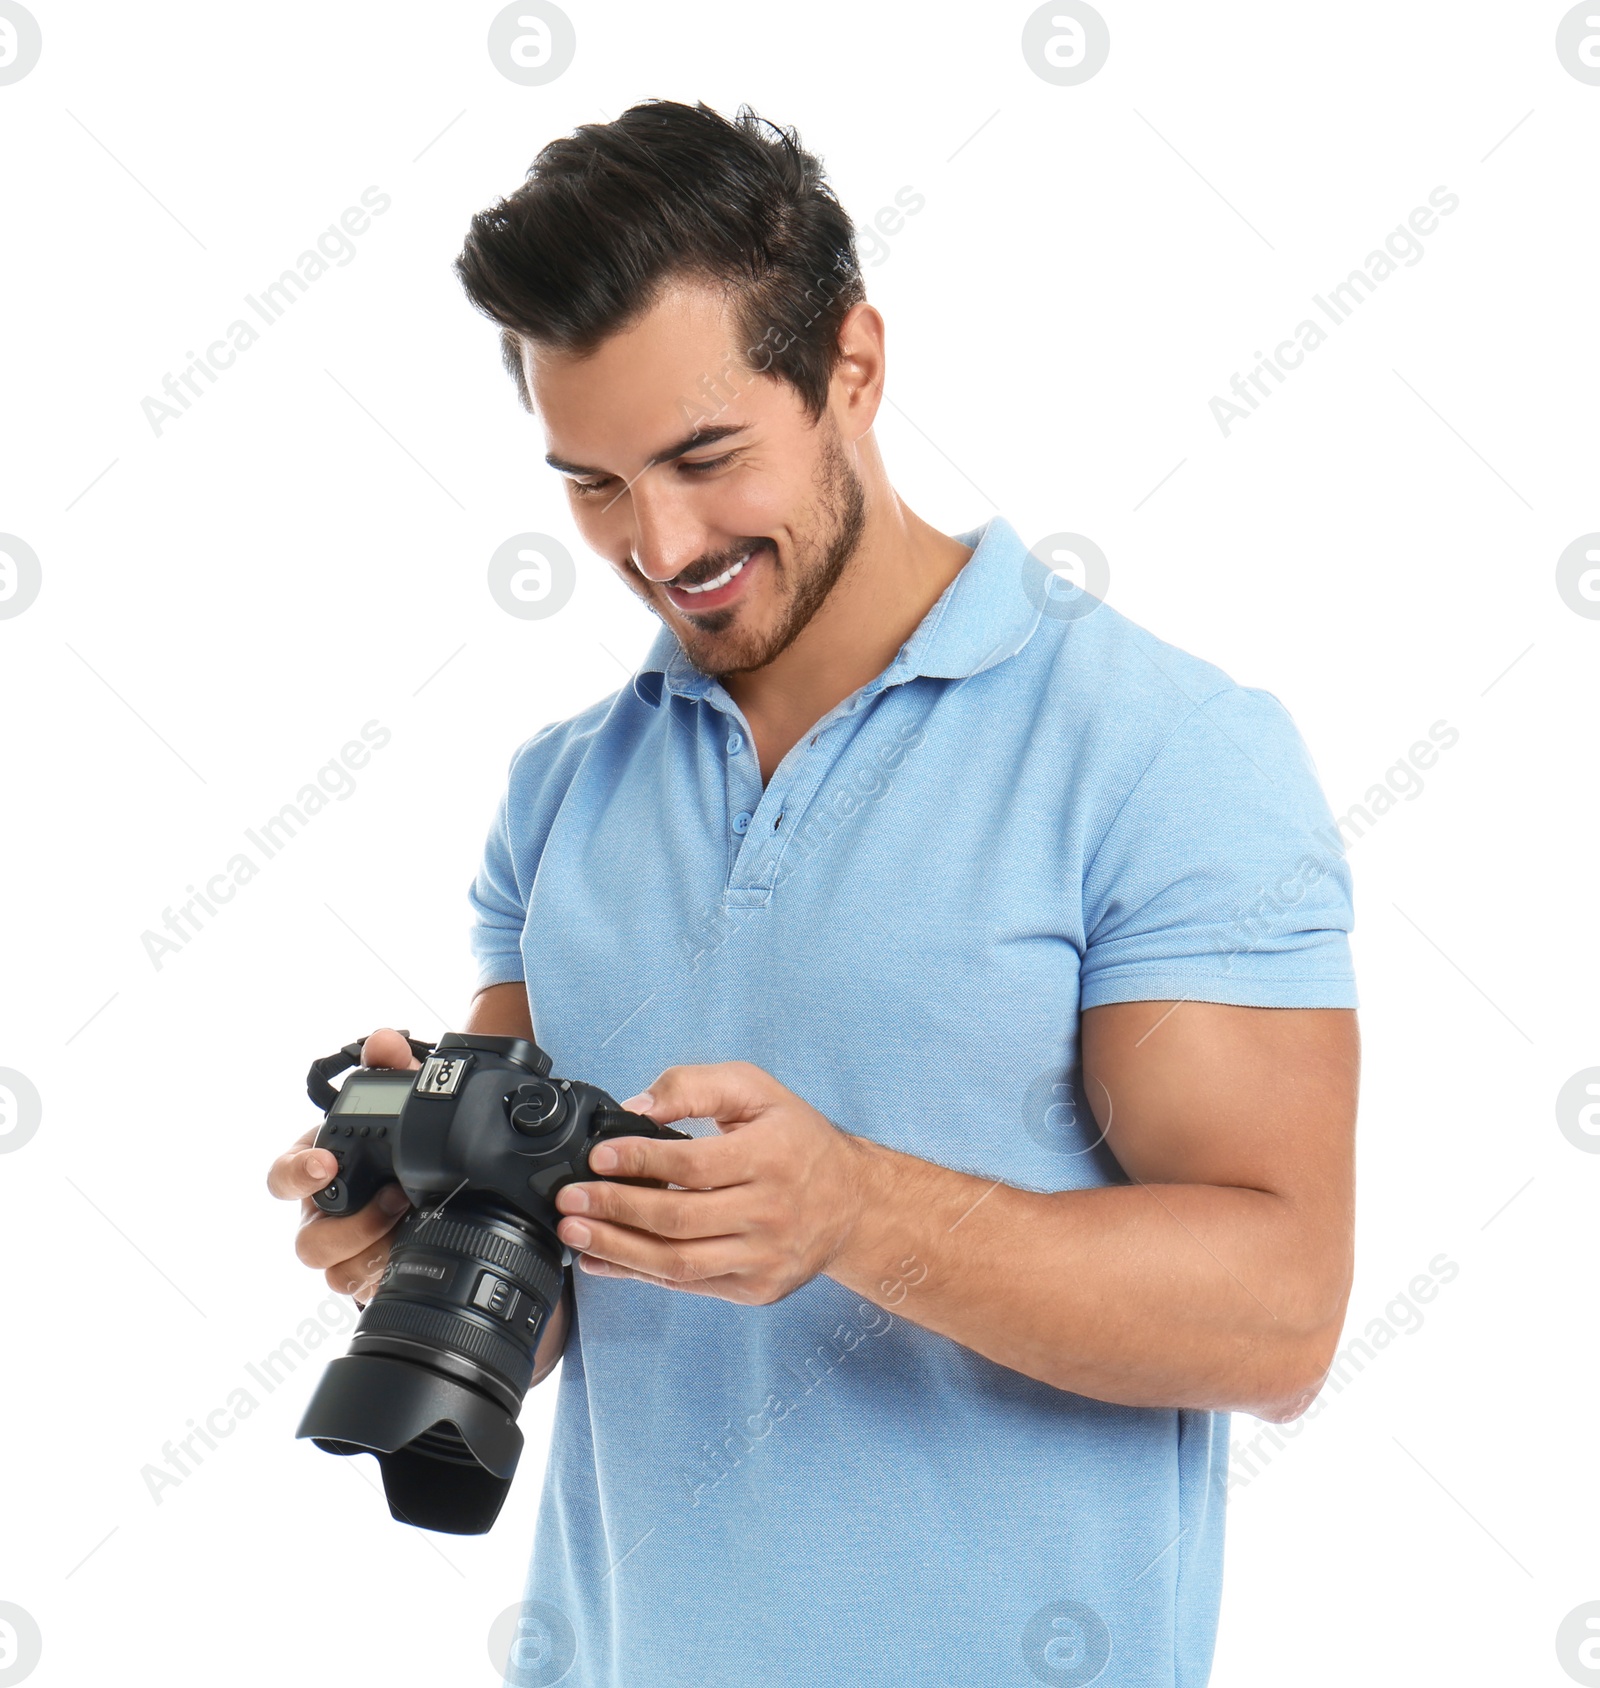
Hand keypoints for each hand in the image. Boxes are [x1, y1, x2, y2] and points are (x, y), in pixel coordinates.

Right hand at [266, 1027, 416, 1301]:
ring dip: (374, 1251)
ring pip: (336, 1272)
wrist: (428, 1171)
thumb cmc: (391, 1137)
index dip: (296, 1173)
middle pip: (308, 1242)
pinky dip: (389, 1272)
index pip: (282, 1177)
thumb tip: (385, 1042)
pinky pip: (365, 1288)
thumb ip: (389, 1066)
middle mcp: (321, 1213)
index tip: (325, 1164)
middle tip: (395, 1198)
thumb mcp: (396, 1097)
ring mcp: (343, 1248)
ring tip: (412, 1223)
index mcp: (315, 1168)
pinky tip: (418, 1250)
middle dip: (351, 1226)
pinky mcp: (368, 1272)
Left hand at [553, 1061, 872, 1304]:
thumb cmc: (796, 1140)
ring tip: (576, 1231)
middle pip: (679, 1218)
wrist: (853, 1203)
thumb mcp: (755, 1091)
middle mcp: (771, 1212)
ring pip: (678, 1262)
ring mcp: (764, 1257)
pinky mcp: (755, 1288)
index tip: (598, 1157)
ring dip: (618, 1249)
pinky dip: (639, 1275)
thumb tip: (636, 1105)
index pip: (694, 1164)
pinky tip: (604, 1259)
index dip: (640, 1161)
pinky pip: (688, 1286)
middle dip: (615, 1208)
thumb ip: (695, 1086)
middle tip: (570, 1198)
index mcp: (772, 1156)